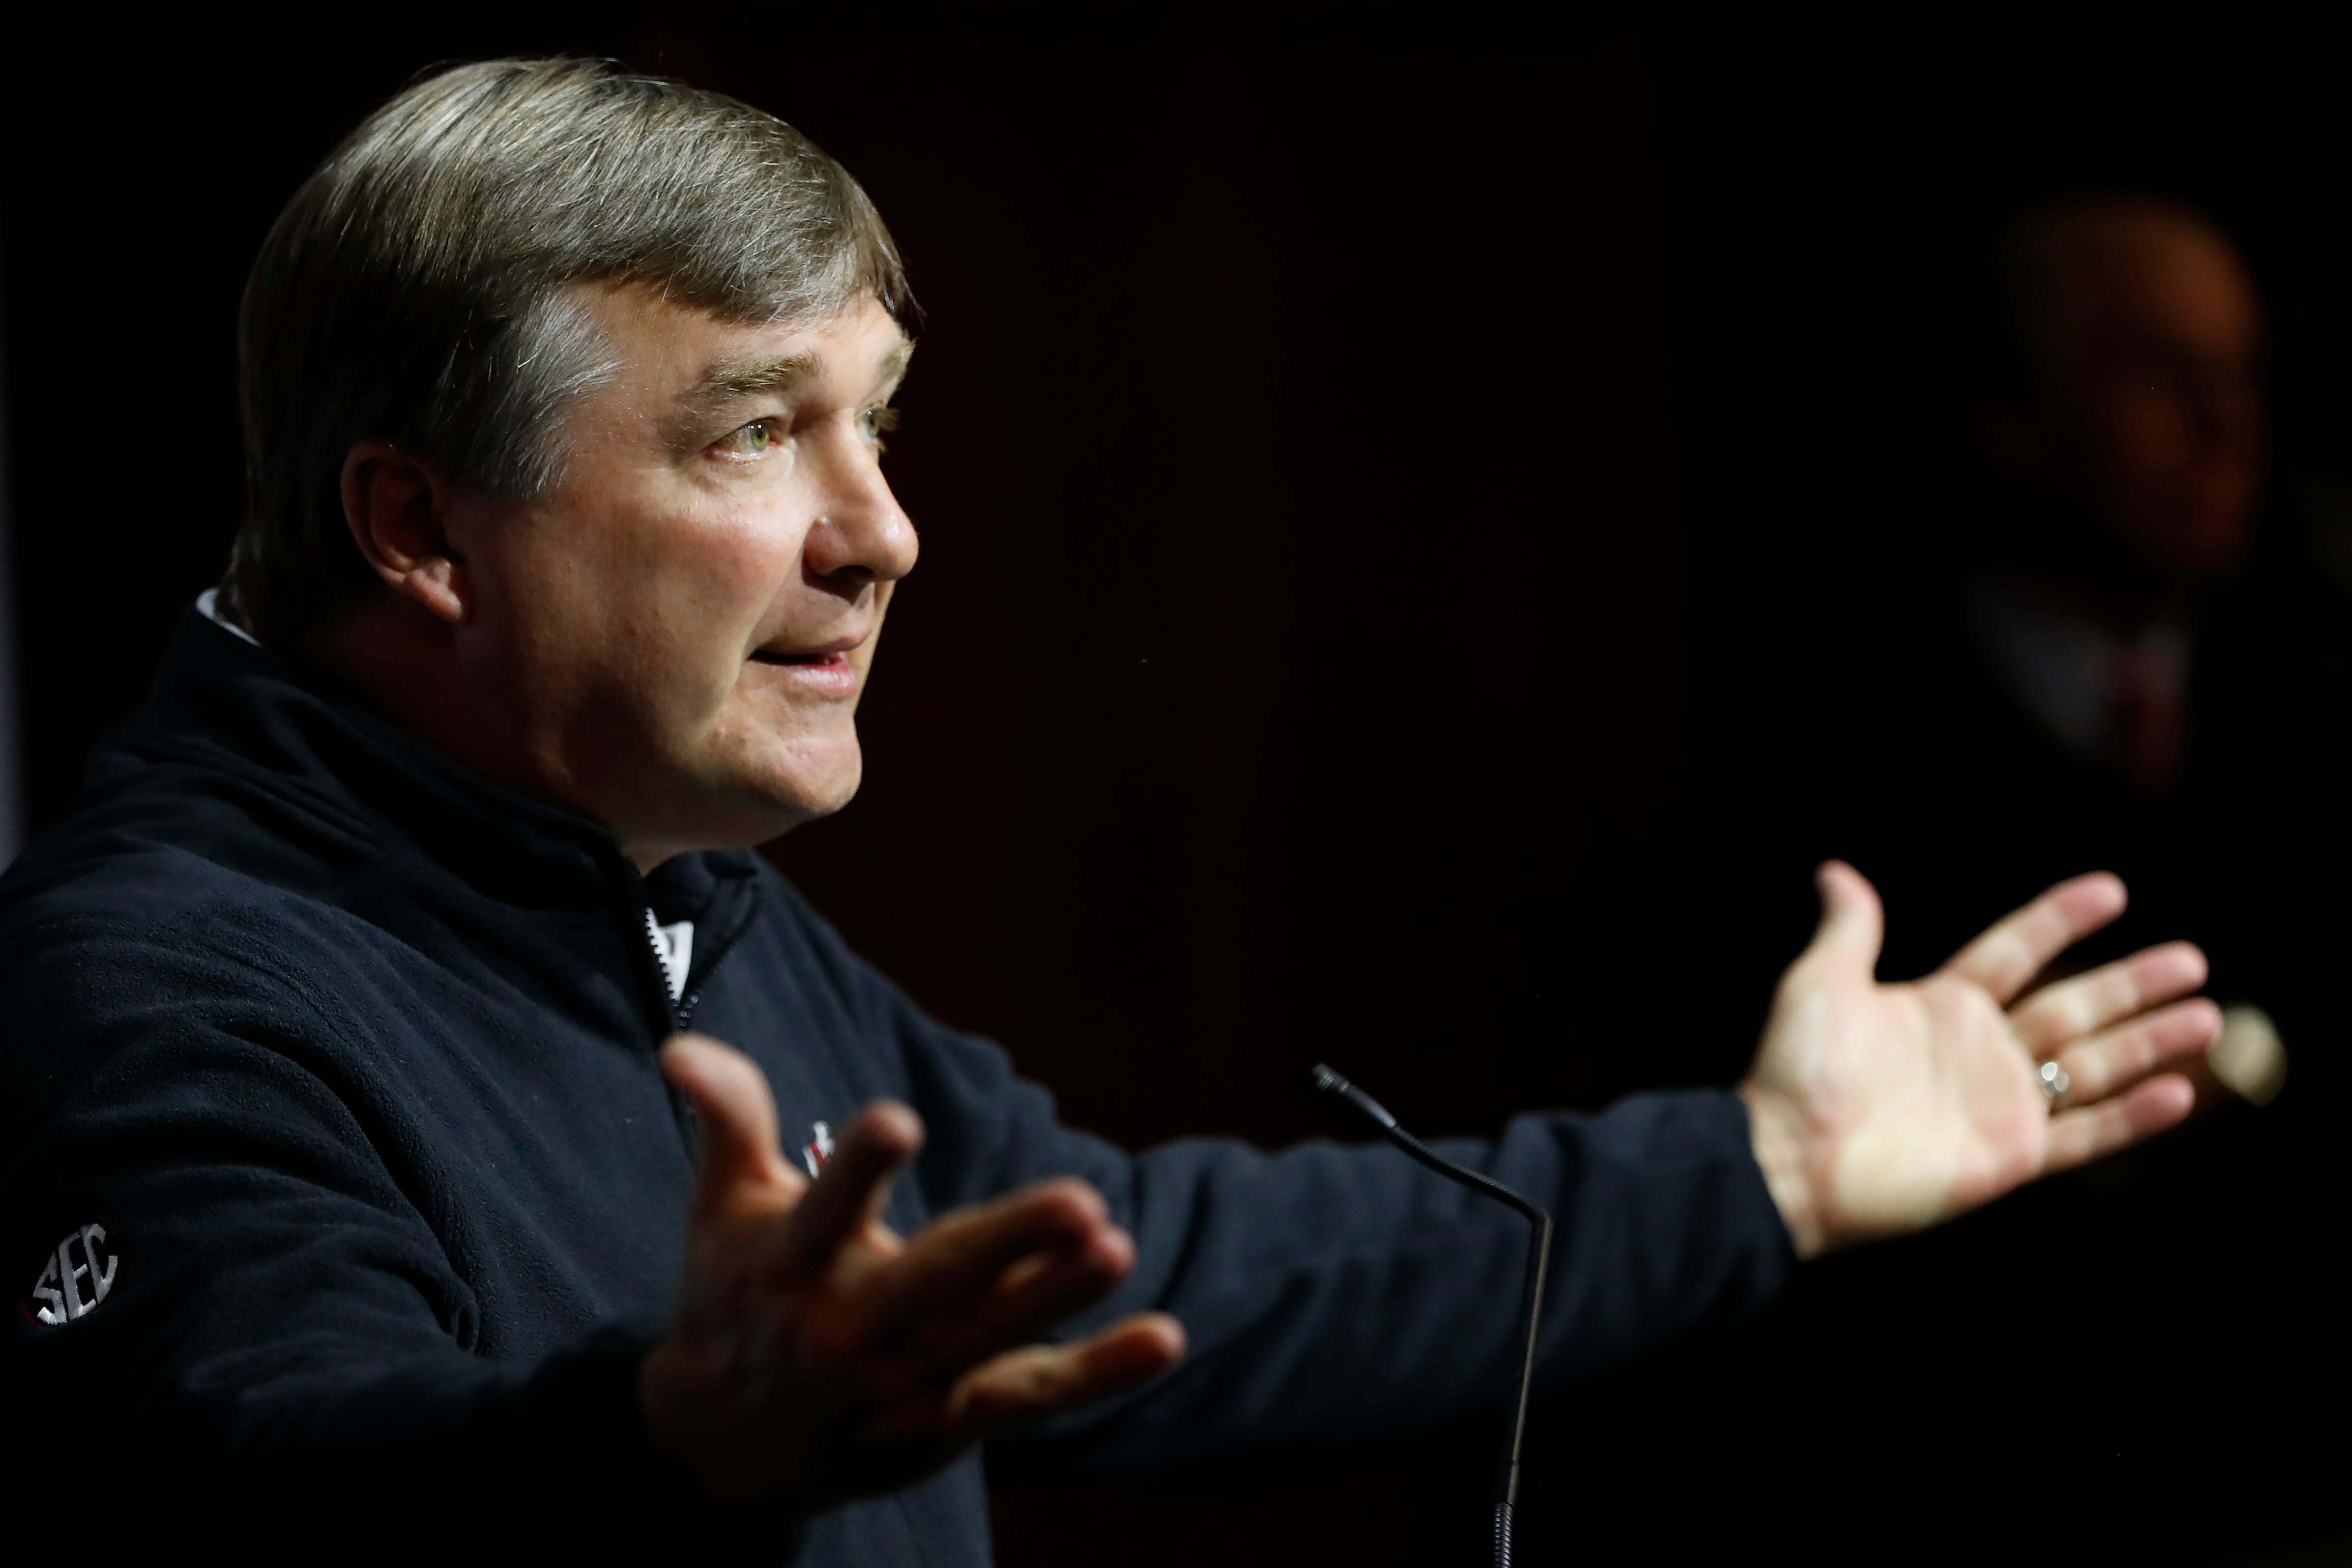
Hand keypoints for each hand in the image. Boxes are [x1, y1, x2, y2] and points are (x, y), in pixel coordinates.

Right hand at [639, 1035, 1184, 1504]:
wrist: (719, 1453)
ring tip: (1117, 1245)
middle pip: (934, 1282)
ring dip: (1058, 1295)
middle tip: (1078, 1201)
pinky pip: (1033, 1394)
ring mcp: (905, 1380)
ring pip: (991, 1335)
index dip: (857, 1166)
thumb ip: (727, 1120)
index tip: (895, 1119)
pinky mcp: (951, 1417)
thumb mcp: (719, 1209)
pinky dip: (1098, 1372)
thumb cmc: (732, 1298)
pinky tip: (1161, 1337)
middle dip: (1006, 1243)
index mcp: (792, 1265)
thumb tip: (682, 1046)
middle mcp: (850, 1327)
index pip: (824, 1208)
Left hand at [1739, 863, 2218, 1257]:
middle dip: (2132, 984)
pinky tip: (2180, 1093)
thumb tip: (1836, 872)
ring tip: (2209, 1017)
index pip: (2015, 951)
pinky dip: (2133, 1116)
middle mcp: (1980, 1051)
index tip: (2112, 891)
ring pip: (2093, 1065)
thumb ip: (1849, 929)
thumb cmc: (1797, 1069)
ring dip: (2151, 1042)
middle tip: (2191, 959)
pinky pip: (2085, 1134)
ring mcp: (2000, 1106)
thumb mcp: (1822, 982)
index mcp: (1941, 1005)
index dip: (2059, 921)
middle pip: (2072, 1006)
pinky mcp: (2010, 1158)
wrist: (1787, 1157)